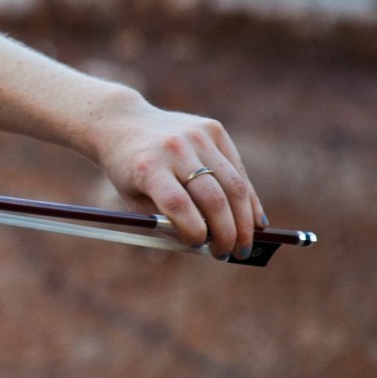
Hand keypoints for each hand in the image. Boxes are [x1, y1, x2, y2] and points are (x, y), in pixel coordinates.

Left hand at [92, 102, 266, 257]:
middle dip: (228, 232)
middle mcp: (175, 148)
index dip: (194, 231)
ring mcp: (197, 136)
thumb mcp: (135, 200)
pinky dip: (248, 197)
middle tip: (234, 254)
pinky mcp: (213, 129)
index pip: (177, 204)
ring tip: (246, 244)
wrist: (122, 123)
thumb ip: (168, 222)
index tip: (201, 247)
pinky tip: (254, 219)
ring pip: (234, 184)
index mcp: (147, 167)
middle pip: (213, 197)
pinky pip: (237, 168)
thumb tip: (209, 246)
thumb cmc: (128, 170)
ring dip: (246, 220)